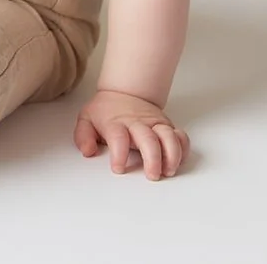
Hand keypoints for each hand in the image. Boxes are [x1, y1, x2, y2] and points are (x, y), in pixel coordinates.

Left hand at [74, 89, 189, 179]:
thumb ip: (83, 136)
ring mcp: (154, 123)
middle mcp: (137, 123)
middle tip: (152, 175)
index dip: (119, 154)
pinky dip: (183, 148)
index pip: (118, 137)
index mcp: (115, 123)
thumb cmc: (106, 111)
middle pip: (148, 139)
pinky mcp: (166, 125)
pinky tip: (178, 160)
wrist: (124, 92)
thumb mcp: (86, 119)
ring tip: (168, 171)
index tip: (118, 168)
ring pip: (168, 136)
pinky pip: (180, 135)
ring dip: (171, 155)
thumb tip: (88, 151)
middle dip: (152, 158)